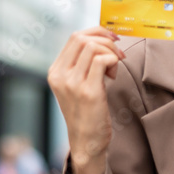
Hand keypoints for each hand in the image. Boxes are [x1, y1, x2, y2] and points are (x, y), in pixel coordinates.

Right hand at [46, 26, 124, 167]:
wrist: (86, 142)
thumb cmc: (87, 112)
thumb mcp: (77, 85)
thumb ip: (82, 64)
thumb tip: (103, 38)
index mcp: (55, 72)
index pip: (74, 37)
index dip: (97, 32)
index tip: (112, 38)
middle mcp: (60, 76)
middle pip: (82, 38)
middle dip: (105, 40)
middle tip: (118, 54)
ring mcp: (72, 84)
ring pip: (92, 47)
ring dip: (110, 52)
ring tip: (114, 69)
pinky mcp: (88, 92)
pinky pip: (101, 61)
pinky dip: (112, 61)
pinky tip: (113, 76)